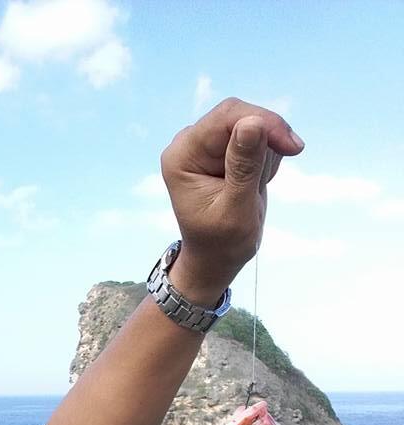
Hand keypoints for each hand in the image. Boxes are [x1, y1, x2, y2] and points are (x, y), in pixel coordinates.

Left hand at [160, 97, 304, 303]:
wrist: (216, 259)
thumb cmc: (222, 243)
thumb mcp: (236, 210)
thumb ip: (244, 167)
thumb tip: (253, 123)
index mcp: (182, 156)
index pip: (226, 117)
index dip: (264, 123)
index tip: (293, 147)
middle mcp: (189, 143)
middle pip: (239, 114)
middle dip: (266, 141)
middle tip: (273, 176)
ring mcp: (206, 144)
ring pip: (253, 125)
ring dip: (265, 155)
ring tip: (253, 189)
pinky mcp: (223, 148)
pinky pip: (257, 137)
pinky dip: (265, 159)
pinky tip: (254, 183)